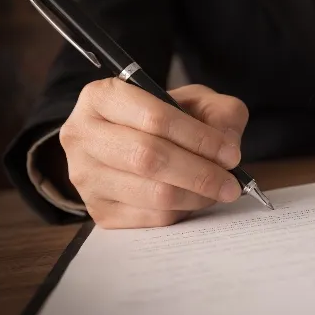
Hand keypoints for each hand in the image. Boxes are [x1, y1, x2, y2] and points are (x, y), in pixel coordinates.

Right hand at [59, 80, 248, 228]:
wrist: (133, 141)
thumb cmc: (166, 117)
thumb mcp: (196, 101)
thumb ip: (220, 114)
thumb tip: (228, 148)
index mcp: (102, 96)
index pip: (155, 118)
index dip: (199, 138)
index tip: (231, 154)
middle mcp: (82, 135)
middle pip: (149, 158)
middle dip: (201, 173)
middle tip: (232, 183)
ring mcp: (85, 176)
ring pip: (152, 193)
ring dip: (196, 195)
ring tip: (218, 189)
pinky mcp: (98, 210)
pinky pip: (151, 218)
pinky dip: (182, 211)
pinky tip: (193, 198)